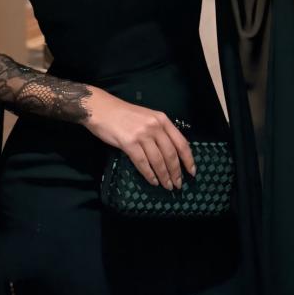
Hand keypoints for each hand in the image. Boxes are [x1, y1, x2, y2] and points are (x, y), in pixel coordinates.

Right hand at [81, 87, 195, 188]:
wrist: (101, 108)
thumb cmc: (123, 114)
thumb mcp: (147, 117)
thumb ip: (159, 130)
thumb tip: (170, 153)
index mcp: (162, 119)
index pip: (181, 142)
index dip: (188, 159)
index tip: (192, 172)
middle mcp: (155, 126)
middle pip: (171, 154)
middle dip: (176, 172)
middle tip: (178, 184)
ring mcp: (142, 134)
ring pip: (158, 161)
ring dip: (164, 176)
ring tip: (167, 186)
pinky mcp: (129, 143)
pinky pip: (143, 163)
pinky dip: (149, 174)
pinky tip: (153, 181)